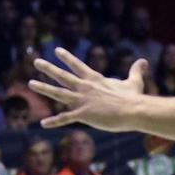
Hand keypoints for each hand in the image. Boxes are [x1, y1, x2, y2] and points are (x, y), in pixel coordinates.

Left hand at [30, 49, 150, 130]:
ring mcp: (83, 101)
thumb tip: (143, 61)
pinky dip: (54, 121)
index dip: (67, 58)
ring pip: (58, 93)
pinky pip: (65, 119)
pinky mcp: (83, 114)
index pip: (78, 65)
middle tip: (36, 61)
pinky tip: (42, 124)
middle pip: (63, 76)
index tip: (57, 50)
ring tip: (30, 83)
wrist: (133, 110)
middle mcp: (85, 88)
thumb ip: (136, 71)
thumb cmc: (134, 97)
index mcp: (95, 80)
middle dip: (48, 68)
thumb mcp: (134, 81)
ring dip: (43, 88)